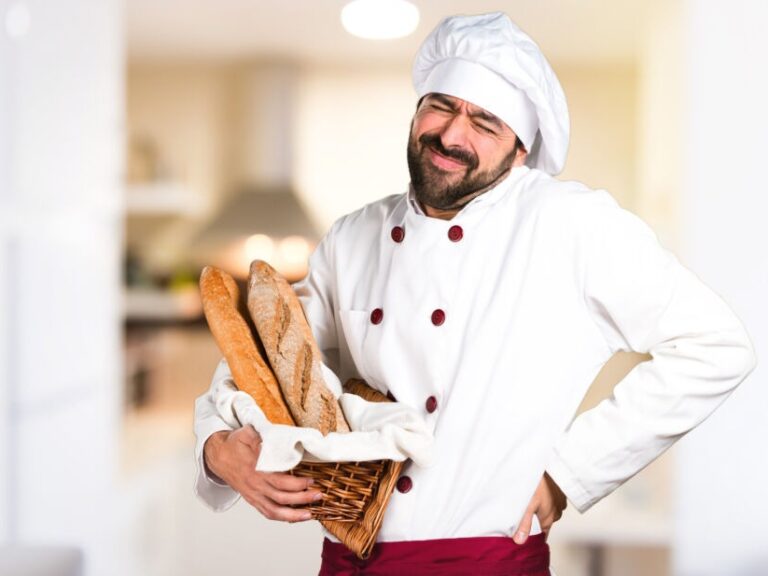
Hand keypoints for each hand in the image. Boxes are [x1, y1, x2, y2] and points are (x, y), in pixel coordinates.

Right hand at [203, 426, 321, 521]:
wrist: (217, 455)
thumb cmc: (234, 443)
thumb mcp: (246, 433)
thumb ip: (260, 437)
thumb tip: (274, 441)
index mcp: (255, 469)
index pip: (279, 481)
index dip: (296, 483)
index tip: (312, 480)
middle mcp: (255, 485)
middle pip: (281, 497)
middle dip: (302, 498)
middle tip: (319, 495)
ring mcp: (254, 494)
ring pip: (275, 511)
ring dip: (295, 514)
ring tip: (311, 513)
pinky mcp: (252, 500)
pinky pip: (268, 513)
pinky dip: (283, 518)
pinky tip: (296, 517)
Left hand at [514, 472, 566, 543]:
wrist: (551, 463)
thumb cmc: (541, 483)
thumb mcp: (528, 505)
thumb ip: (524, 524)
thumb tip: (520, 541)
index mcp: (548, 519)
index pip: (541, 535)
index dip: (532, 537)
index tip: (522, 536)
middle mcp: (556, 513)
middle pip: (542, 523)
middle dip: (533, 520)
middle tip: (520, 514)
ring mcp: (559, 503)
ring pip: (547, 511)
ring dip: (538, 508)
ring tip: (527, 500)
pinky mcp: (559, 493)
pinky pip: (550, 500)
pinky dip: (543, 498)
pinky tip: (536, 491)